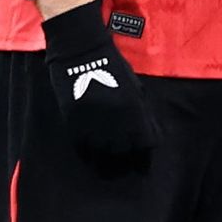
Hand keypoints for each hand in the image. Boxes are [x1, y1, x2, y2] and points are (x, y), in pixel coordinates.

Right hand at [39, 3, 154, 175]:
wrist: (81, 51)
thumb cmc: (112, 67)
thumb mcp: (135, 88)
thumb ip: (142, 112)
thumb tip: (149, 135)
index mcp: (134, 110)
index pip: (144, 143)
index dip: (144, 156)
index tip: (143, 165)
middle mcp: (114, 119)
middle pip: (123, 152)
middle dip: (126, 163)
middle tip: (125, 170)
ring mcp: (92, 120)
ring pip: (101, 153)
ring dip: (105, 162)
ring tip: (108, 169)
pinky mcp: (73, 120)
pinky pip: (81, 145)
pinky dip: (87, 152)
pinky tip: (91, 155)